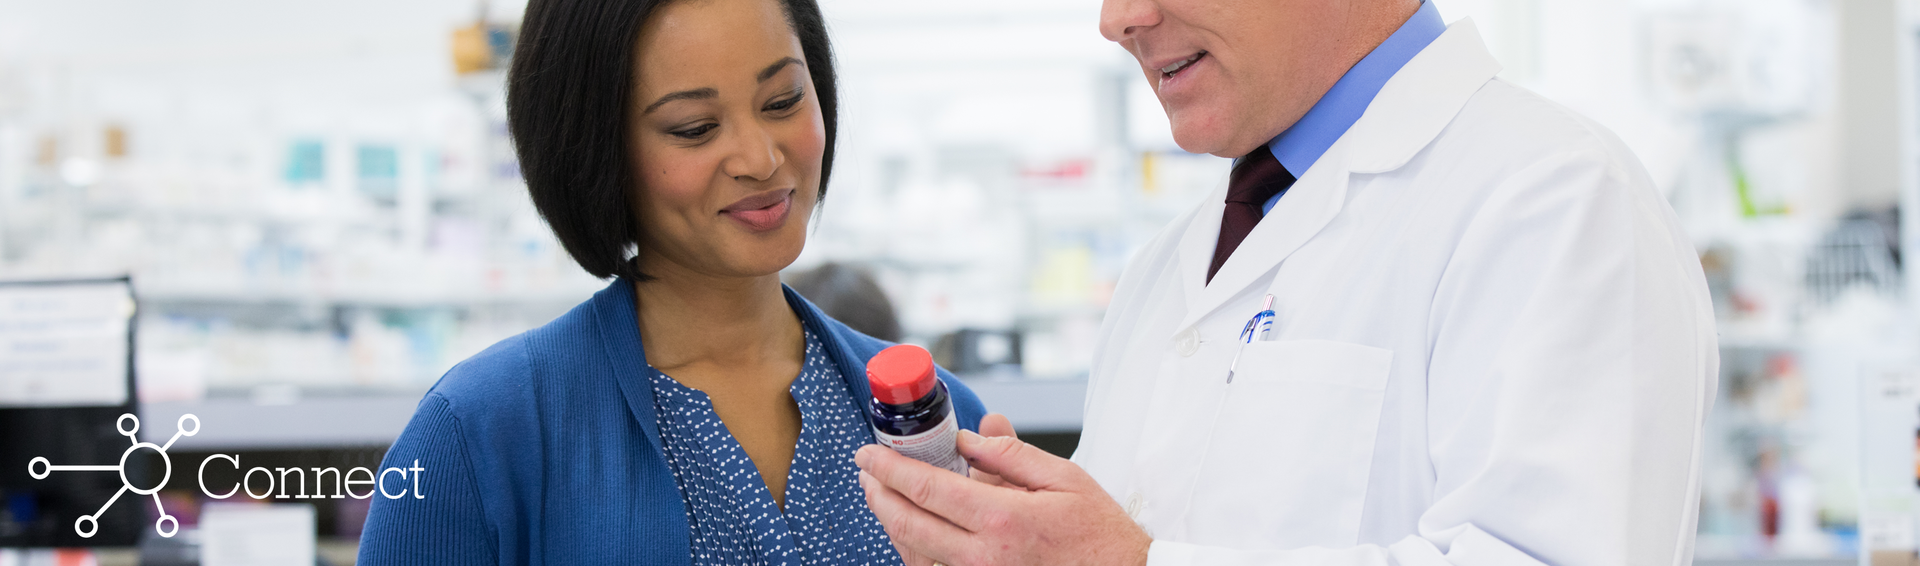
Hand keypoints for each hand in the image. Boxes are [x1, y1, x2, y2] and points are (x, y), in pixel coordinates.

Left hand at [855, 415, 1150, 565]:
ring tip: (883, 496)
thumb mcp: (1064, 479)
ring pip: (914, 556)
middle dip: (877, 495)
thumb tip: (969, 436)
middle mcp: (984, 558)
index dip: (888, 469)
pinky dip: (915, 552)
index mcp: (1003, 520)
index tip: (868, 453)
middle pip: (908, 525)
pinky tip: (913, 532)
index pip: (927, 489)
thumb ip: (1011, 455)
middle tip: (866, 472)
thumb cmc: (1100, 535)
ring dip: (891, 525)